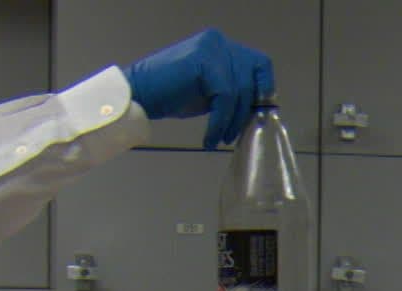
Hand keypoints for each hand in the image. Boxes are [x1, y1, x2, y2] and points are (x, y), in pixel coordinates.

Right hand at [125, 28, 275, 148]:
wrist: (137, 94)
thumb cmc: (169, 94)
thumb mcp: (209, 90)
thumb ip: (231, 89)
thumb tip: (256, 107)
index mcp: (221, 45)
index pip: (259, 64)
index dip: (264, 89)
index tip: (259, 114)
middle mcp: (219, 41)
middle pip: (251, 78)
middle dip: (246, 110)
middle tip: (236, 133)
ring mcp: (212, 49)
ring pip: (238, 90)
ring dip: (231, 121)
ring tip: (220, 139)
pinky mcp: (204, 63)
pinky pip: (224, 98)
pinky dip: (219, 122)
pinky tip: (210, 138)